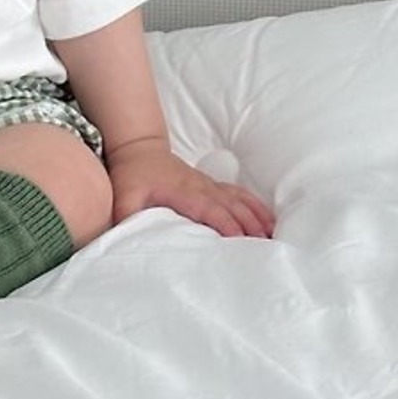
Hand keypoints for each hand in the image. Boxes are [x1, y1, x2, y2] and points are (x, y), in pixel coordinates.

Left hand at [106, 139, 273, 238]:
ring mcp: (209, 184)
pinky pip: (239, 194)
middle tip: (266, 249)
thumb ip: (126, 217)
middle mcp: (201, 187)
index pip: (211, 210)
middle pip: (232, 207)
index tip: (241, 243)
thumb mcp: (123, 197)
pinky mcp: (212, 185)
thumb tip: (128, 239)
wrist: (138, 149)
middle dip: (250, 227)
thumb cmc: (132, 176)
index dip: (227, 226)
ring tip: (274, 237)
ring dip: (257, 217)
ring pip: (239, 200)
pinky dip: (255, 206)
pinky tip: (269, 220)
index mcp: (183, 192)